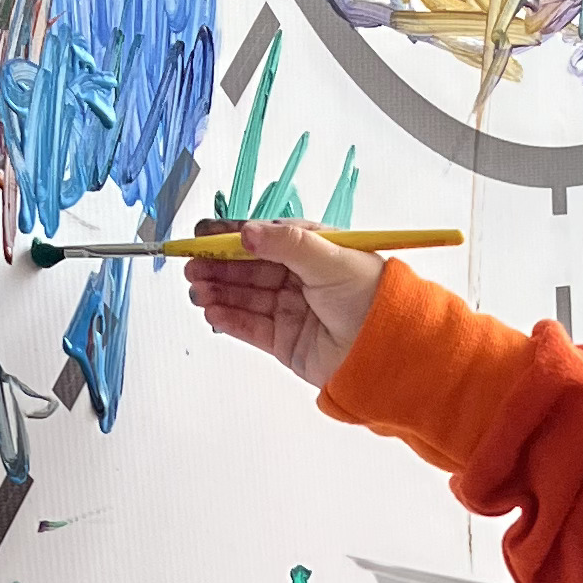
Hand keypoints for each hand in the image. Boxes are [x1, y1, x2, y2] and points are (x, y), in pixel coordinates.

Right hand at [183, 218, 382, 392]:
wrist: (390, 350)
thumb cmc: (373, 298)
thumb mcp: (331, 258)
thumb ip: (287, 244)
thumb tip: (248, 232)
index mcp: (312, 250)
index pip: (262, 238)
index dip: (230, 236)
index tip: (201, 235)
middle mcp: (298, 278)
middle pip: (247, 269)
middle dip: (217, 266)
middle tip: (192, 266)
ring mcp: (290, 310)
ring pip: (244, 297)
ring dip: (217, 292)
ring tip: (197, 289)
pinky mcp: (284, 340)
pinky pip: (249, 327)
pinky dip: (228, 319)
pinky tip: (212, 311)